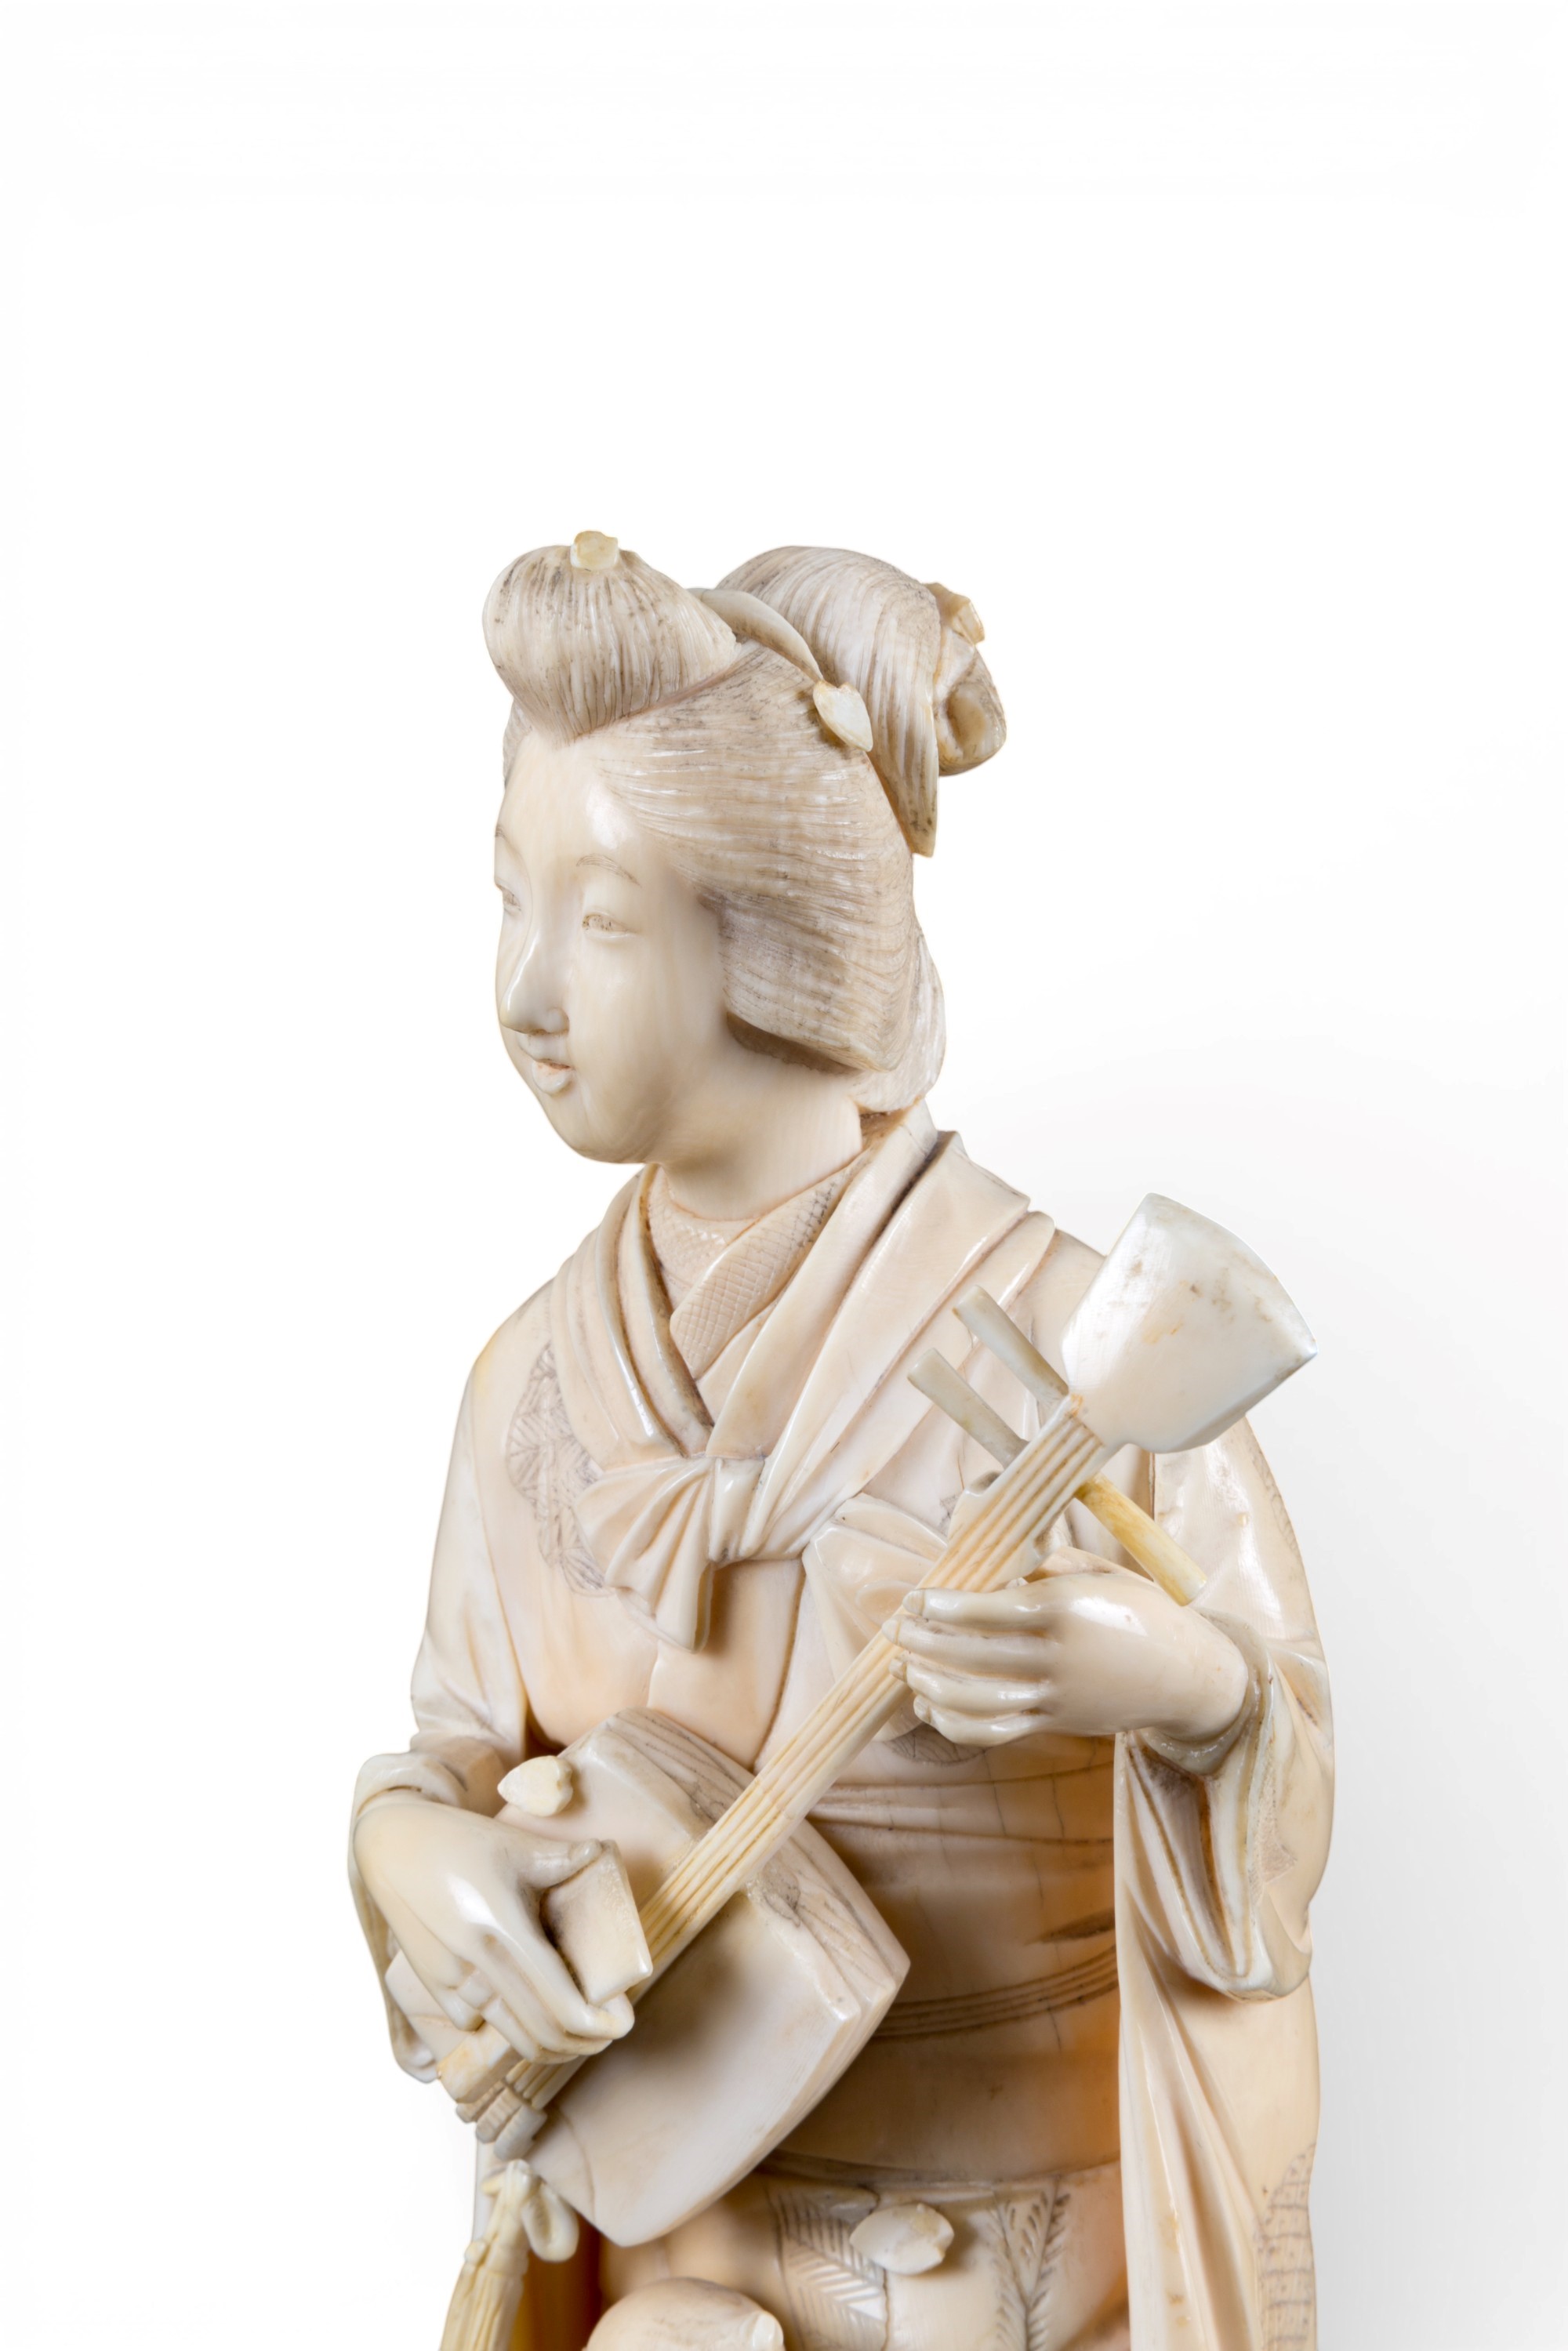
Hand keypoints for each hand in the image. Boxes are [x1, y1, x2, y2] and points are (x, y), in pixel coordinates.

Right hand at [353, 1799, 634, 2061]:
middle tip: (607, 2031)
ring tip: (577, 2032)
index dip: (596, 2023)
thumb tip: (601, 1853)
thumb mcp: (515, 1844)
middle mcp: (476, 1963)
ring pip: (511, 2036)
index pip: (560, 2001)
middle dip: (582, 2041)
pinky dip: (508, 2028)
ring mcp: (451, 1980)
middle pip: (541, 2031)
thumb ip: (563, 1858)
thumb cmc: (458, 1841)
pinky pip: (478, 2025)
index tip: (622, 2022)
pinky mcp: (434, 1985)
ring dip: (550, 2044)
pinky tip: (527, 2012)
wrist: (392, 1847)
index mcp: (504, 1928)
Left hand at [892, 1549, 1249, 1748]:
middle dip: (924, 1643)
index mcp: (1065, 1608)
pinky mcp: (1057, 1723)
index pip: (988, 1610)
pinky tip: (931, 1707)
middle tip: (895, 1629)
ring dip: (932, 1685)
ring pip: (978, 1700)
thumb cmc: (1141, 1610)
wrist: (1188, 1674)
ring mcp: (1056, 1696)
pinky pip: (996, 1731)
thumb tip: (993, 1565)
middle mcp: (1057, 1656)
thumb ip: (1044, 1567)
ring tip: (903, 1669)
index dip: (942, 1606)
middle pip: (973, 1655)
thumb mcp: (1099, 1572)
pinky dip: (957, 1724)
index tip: (914, 1598)